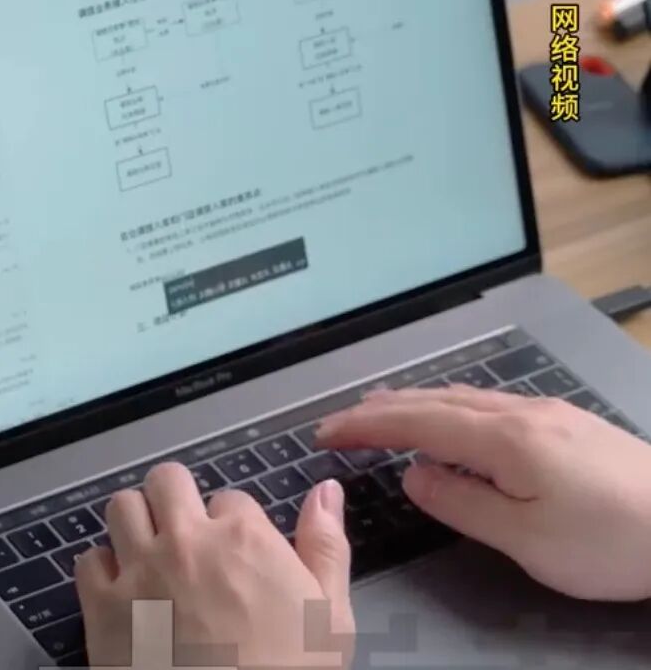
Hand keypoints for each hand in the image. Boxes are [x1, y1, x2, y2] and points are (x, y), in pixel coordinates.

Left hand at [74, 462, 354, 668]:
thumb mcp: (330, 615)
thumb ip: (326, 544)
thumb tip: (326, 489)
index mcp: (242, 536)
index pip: (230, 498)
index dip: (233, 524)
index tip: (235, 554)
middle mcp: (185, 539)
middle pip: (167, 481)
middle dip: (175, 499)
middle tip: (183, 533)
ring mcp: (139, 570)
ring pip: (122, 506)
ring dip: (135, 522)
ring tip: (148, 551)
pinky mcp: (103, 607)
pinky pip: (87, 561)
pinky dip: (102, 570)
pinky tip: (121, 591)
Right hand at [316, 386, 650, 600]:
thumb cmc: (610, 541)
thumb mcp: (526, 539)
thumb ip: (461, 502)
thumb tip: (412, 473)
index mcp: (504, 438)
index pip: (415, 420)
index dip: (366, 424)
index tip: (325, 432)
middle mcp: (520, 411)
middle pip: (434, 398)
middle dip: (380, 408)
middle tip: (339, 421)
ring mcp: (545, 411)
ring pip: (461, 396)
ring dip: (412, 401)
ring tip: (379, 409)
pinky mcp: (563, 422)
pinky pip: (486, 403)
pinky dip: (446, 406)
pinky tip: (448, 418)